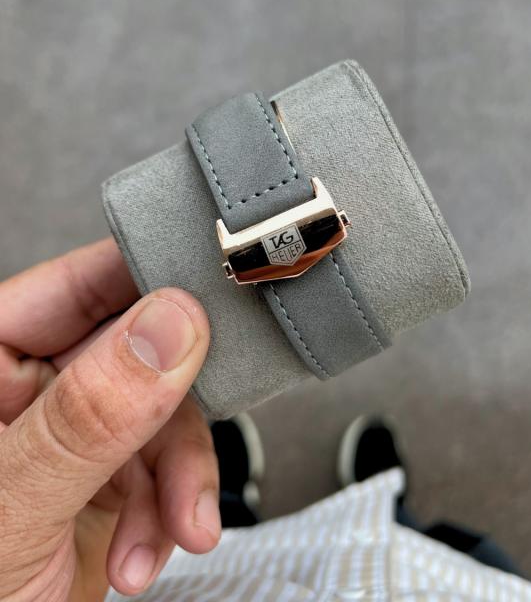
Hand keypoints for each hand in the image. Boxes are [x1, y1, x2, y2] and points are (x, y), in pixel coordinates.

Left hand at [0, 239, 219, 600]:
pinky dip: (172, 510)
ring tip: (179, 525)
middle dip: (175, 407)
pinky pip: (166, 466)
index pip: (72, 286)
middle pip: (138, 351)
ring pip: (164, 414)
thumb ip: (86, 418)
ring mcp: (74, 437)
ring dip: (181, 476)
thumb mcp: (12, 509)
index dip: (145, 278)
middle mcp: (33, 392)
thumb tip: (169, 327)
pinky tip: (148, 552)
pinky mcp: (107, 482)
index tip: (211, 291)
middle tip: (197, 431)